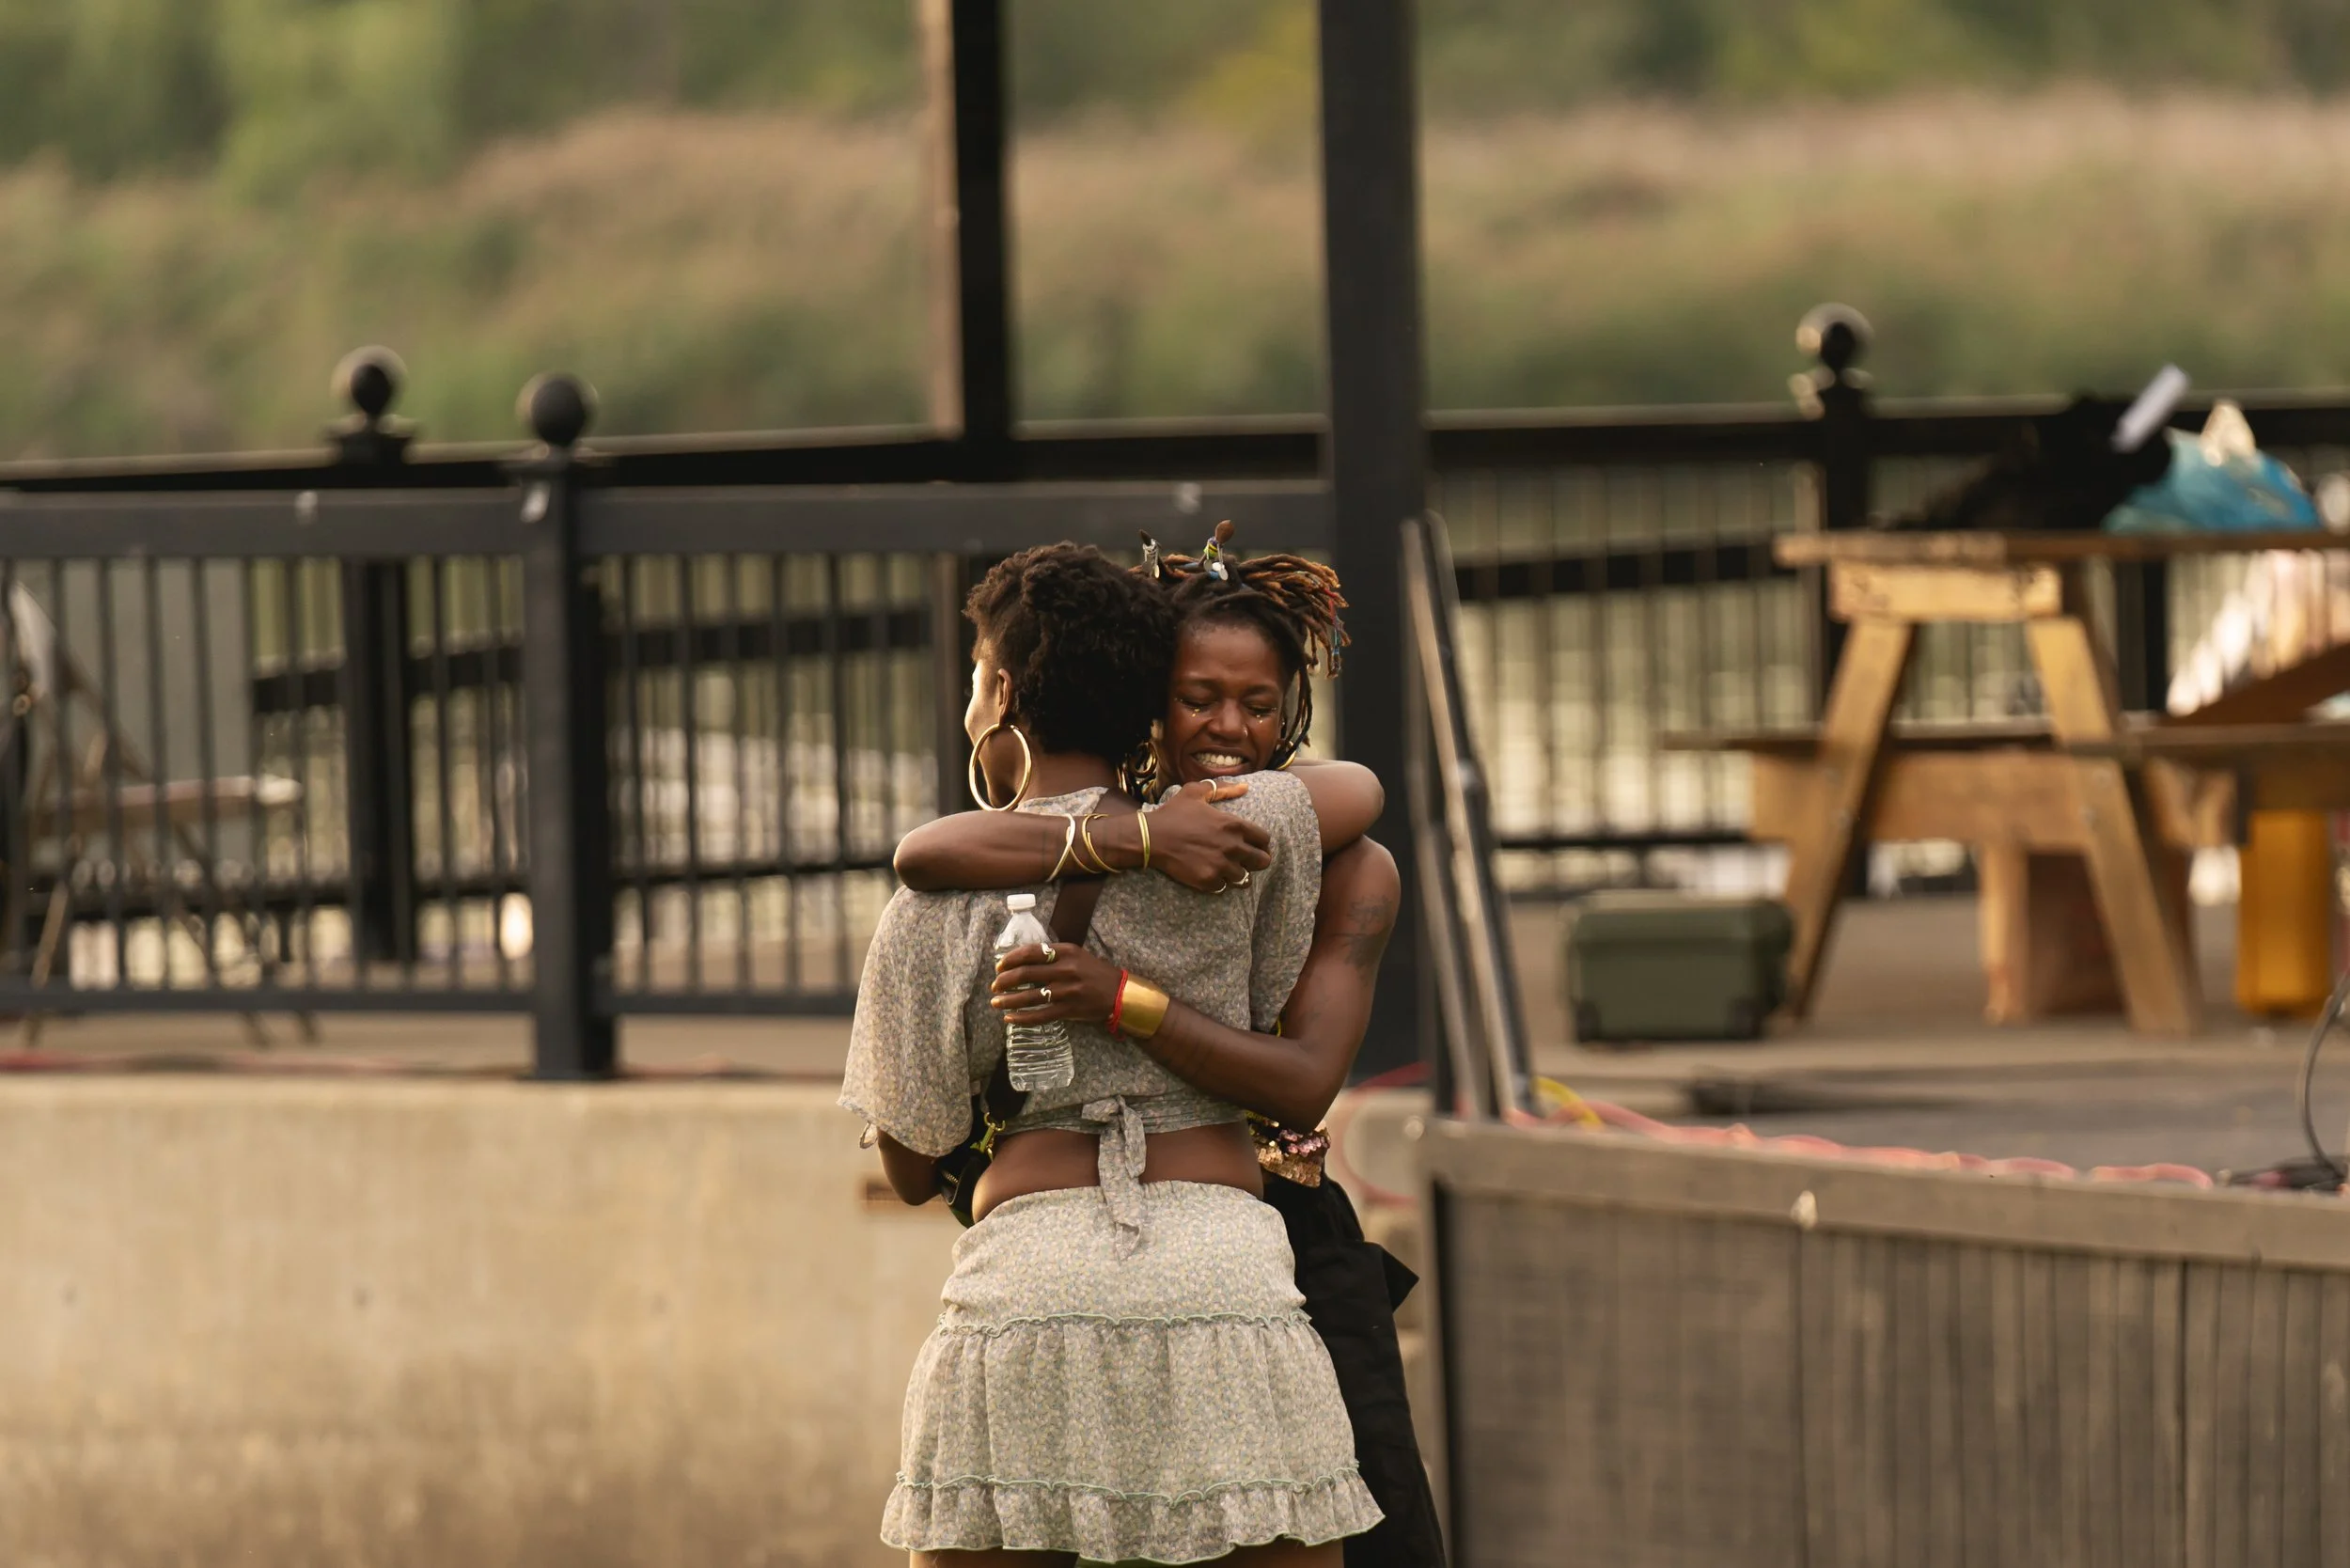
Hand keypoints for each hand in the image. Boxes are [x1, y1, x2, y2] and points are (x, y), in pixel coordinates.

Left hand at [990, 942, 1126, 1026]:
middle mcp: (1066, 969)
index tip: (999, 966)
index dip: (1010, 959)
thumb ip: (1053, 955)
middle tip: (994, 986)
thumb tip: (1021, 960)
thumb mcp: (1077, 955)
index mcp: (1066, 951)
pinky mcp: (1069, 1010)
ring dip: (1008, 1000)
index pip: (1031, 952)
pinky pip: (1040, 1015)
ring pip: (1029, 996)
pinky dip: (1022, 1018)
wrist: (1120, 993)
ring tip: (996, 1003)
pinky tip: (1010, 1019)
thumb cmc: (1095, 973)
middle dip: (1004, 980)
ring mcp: (1067, 991)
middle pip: (1025, 973)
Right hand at [1144, 781, 1271, 892]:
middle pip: (1262, 861)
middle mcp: (1232, 846)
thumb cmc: (1173, 813)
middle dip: (1257, 862)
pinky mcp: (1208, 880)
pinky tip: (1212, 876)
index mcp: (1233, 825)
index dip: (1262, 844)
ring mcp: (1221, 865)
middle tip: (1246, 862)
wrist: (1150, 838)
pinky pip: (1224, 887)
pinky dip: (1219, 884)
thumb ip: (1222, 789)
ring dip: (1238, 875)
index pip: (1264, 839)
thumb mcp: (1195, 792)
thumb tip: (1245, 787)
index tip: (1254, 846)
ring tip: (1229, 871)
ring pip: (1244, 878)